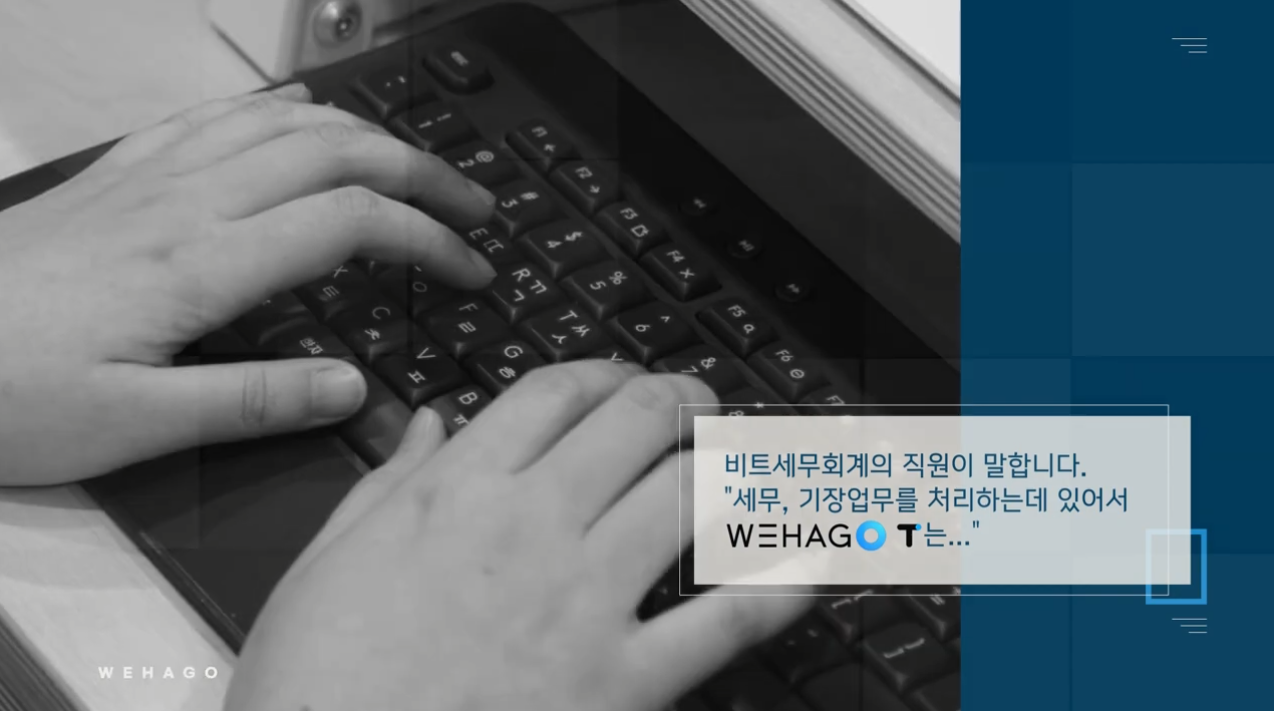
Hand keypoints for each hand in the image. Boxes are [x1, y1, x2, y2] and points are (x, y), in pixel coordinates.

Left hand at [0, 85, 497, 484]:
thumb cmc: (6, 396)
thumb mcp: (130, 426)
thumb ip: (250, 402)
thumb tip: (355, 387)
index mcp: (200, 264)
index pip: (348, 224)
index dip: (427, 240)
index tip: (471, 272)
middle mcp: (186, 202)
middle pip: (333, 153)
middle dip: (420, 173)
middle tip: (474, 206)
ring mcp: (150, 178)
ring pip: (282, 124)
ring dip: (365, 134)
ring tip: (413, 165)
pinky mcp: (117, 176)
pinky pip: (214, 116)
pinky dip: (278, 108)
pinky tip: (302, 114)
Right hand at [225, 361, 811, 710]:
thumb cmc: (317, 684)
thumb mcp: (323, 563)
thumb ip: (388, 482)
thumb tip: (431, 425)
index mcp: (457, 493)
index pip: (556, 391)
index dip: (604, 373)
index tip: (620, 383)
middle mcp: (533, 528)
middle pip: (639, 422)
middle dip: (682, 399)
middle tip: (699, 407)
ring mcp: (585, 601)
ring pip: (691, 494)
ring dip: (733, 463)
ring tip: (747, 458)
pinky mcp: (623, 680)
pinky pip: (725, 621)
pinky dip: (779, 584)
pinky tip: (811, 556)